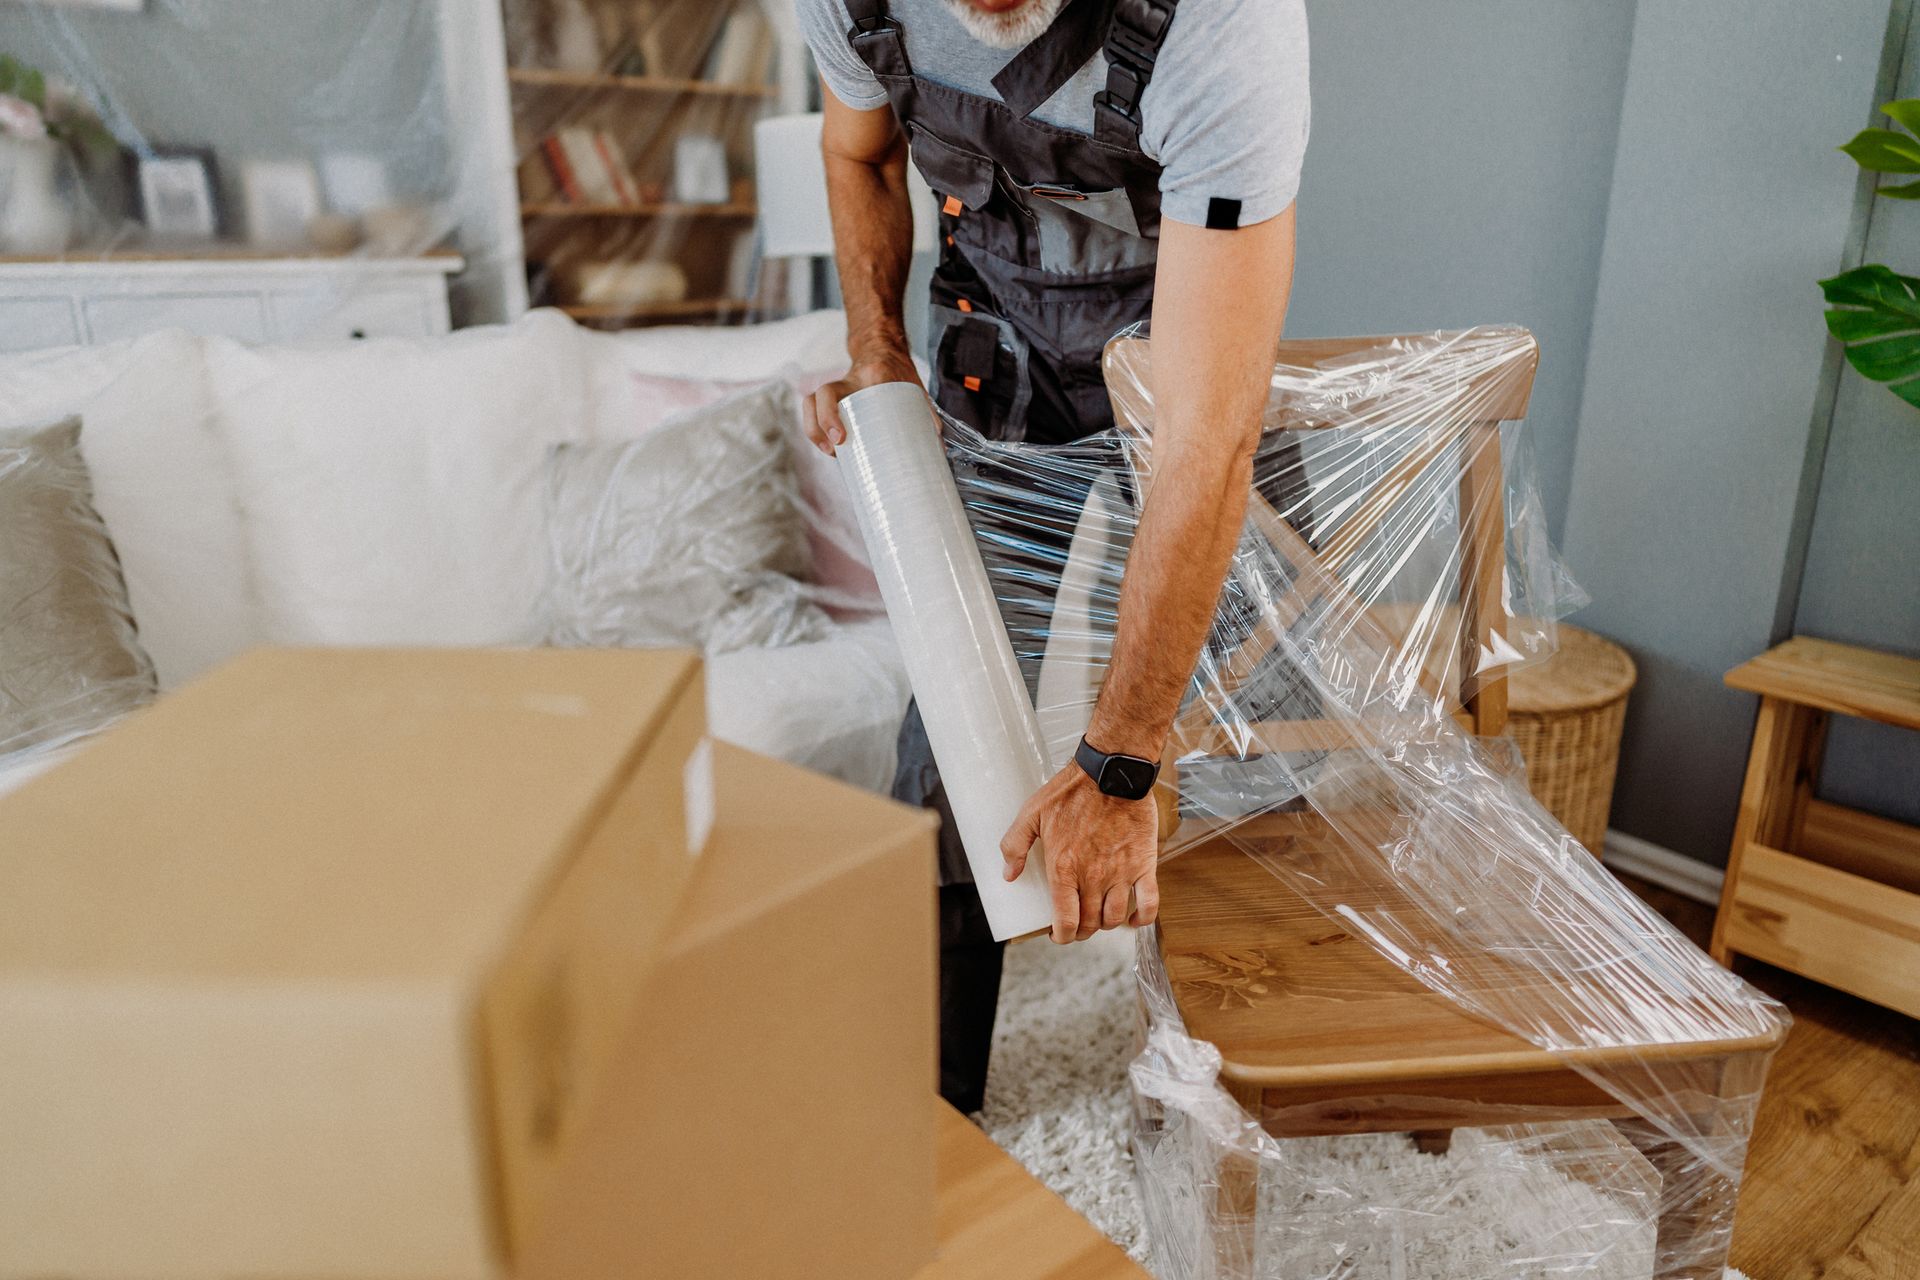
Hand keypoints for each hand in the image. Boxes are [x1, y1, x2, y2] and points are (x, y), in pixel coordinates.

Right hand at [803, 348, 923, 456]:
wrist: (883, 348)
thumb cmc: (900, 371)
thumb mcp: (915, 386)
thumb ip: (925, 413)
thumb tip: (937, 446)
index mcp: (871, 375)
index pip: (846, 387)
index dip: (831, 414)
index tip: (840, 438)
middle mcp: (849, 379)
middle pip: (819, 396)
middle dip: (819, 425)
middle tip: (834, 448)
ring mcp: (838, 387)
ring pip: (810, 402)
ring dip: (813, 429)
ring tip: (830, 452)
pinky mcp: (832, 396)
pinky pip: (813, 407)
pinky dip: (815, 427)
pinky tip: (828, 447)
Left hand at [1001, 764, 1159, 943]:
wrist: (1111, 772)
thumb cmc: (1071, 791)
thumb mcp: (1031, 813)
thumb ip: (1015, 845)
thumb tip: (1009, 875)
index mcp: (1065, 869)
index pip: (1065, 921)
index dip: (1061, 935)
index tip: (1059, 933)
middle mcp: (1093, 878)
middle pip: (1089, 924)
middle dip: (1081, 932)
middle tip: (1077, 925)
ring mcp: (1121, 873)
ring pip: (1115, 918)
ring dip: (1106, 924)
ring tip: (1099, 917)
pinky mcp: (1144, 865)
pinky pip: (1149, 903)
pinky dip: (1143, 919)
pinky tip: (1134, 919)